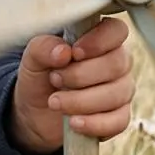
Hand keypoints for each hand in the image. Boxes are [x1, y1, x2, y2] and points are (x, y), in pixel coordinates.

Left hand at [8, 15, 133, 154]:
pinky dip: (94, 123)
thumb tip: (63, 52)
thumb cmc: (40, 77)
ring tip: (55, 102)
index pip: (117, 30)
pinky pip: (118, 121)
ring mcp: (121, 90)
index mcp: (100, 40)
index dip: (99, 41)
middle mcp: (116, 62)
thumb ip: (44, 48)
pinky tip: (74, 122)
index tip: (74, 52)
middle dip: (81, 75)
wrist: (35, 113)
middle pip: (117, 64)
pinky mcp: (119, 118)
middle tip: (54, 79)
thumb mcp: (33, 59)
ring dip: (81, 100)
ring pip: (116, 94)